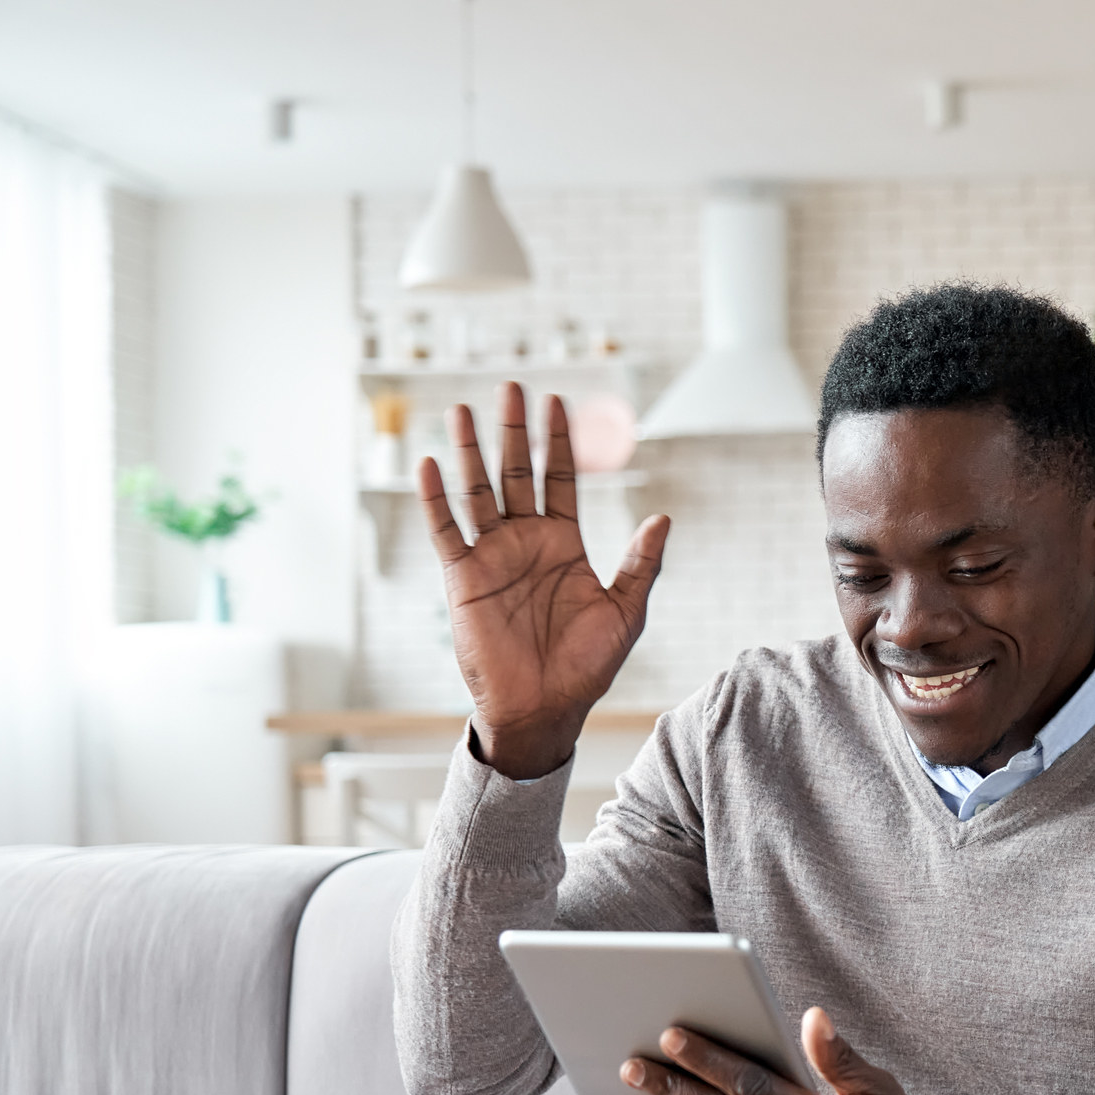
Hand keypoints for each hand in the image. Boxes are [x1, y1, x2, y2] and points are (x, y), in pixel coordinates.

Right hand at [419, 382, 670, 779]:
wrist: (544, 707)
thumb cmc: (586, 665)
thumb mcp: (626, 611)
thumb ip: (641, 564)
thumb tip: (664, 518)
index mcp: (563, 543)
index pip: (559, 479)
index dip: (557, 441)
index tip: (557, 402)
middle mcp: (524, 541)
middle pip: (515, 473)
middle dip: (513, 431)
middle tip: (511, 387)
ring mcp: (491, 556)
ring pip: (476, 492)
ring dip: (469, 451)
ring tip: (462, 410)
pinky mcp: (462, 578)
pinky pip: (446, 531)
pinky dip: (435, 499)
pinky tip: (430, 464)